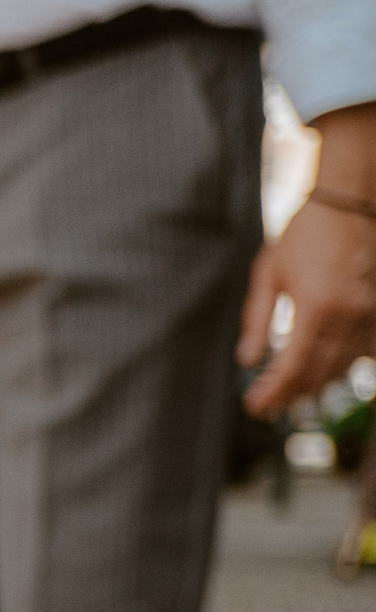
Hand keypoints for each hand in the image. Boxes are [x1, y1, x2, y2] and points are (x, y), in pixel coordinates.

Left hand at [240, 102, 375, 415]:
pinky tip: (323, 373)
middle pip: (321, 371)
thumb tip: (248, 361)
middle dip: (293, 393)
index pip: (295, 366)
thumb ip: (259, 321)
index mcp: (318, 308)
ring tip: (291, 397)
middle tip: (268, 409)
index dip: (275, 391)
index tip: (255, 407)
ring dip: (317, 384)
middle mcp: (349, 315)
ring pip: (344, 364)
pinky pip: (363, 349)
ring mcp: (370, 312)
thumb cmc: (303, 234)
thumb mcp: (269, 275)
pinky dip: (341, 365)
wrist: (348, 202)